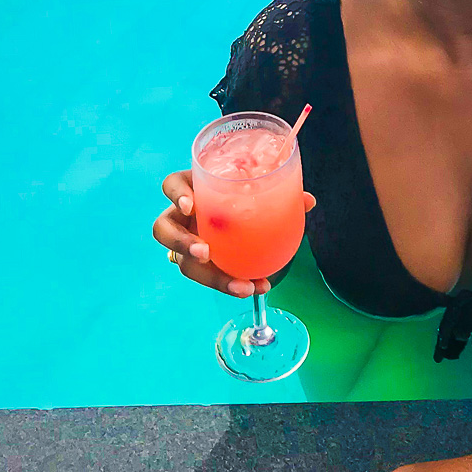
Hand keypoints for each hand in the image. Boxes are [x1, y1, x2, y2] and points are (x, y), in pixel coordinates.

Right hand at [152, 169, 315, 297]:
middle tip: (205, 252)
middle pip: (163, 230)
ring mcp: (185, 240)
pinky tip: (255, 287)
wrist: (237, 215)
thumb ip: (278, 192)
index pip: (172, 185)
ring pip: (180, 261)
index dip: (176, 195)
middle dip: (181, 242)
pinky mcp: (198, 263)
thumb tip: (307, 201)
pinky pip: (207, 277)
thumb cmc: (240, 196)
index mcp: (193, 188)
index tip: (190, 206)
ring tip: (237, 284)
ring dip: (208, 275)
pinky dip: (230, 283)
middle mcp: (181, 216)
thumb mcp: (251, 189)